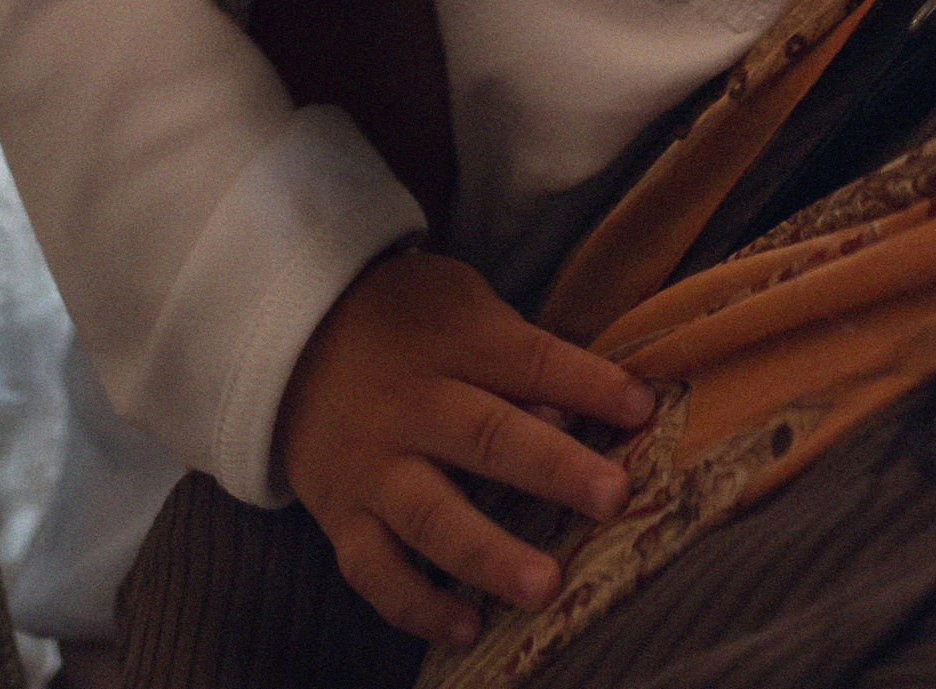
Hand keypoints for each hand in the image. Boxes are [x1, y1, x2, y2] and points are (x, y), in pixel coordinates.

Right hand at [278, 248, 654, 649]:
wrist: (290, 335)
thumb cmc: (405, 320)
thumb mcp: (462, 306)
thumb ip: (517, 357)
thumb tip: (573, 414)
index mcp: (451, 341)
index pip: (529, 359)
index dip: (588, 382)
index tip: (644, 408)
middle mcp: (411, 405)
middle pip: (486, 436)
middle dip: (553, 468)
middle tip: (614, 497)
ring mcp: (372, 465)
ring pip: (431, 515)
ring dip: (490, 554)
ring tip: (546, 588)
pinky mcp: (340, 514)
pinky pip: (374, 567)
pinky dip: (416, 604)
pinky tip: (465, 628)